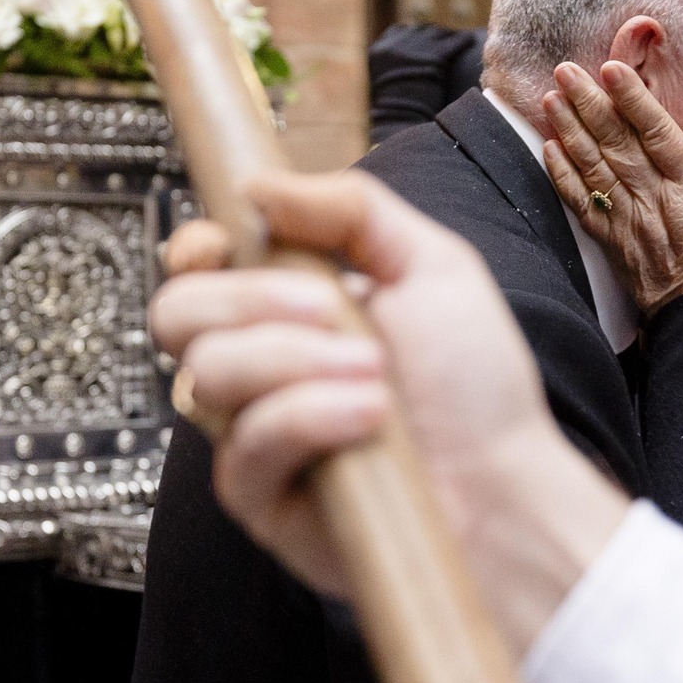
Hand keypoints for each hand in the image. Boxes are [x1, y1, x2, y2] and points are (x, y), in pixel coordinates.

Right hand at [150, 170, 627, 652]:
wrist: (506, 485)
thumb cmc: (478, 388)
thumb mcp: (435, 266)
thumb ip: (353, 209)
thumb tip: (259, 185)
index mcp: (296, 306)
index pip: (200, 269)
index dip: (195, 250)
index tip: (222, 243)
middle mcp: (266, 366)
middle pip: (177, 314)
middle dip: (253, 301)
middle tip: (334, 313)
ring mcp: (256, 431)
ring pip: (207, 375)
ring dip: (297, 362)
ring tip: (376, 378)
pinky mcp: (260, 497)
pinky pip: (243, 444)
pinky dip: (309, 419)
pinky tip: (367, 422)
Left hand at [541, 60, 682, 315]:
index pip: (658, 134)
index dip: (632, 100)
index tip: (611, 69)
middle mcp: (656, 200)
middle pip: (616, 144)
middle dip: (589, 104)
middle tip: (565, 70)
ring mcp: (630, 222)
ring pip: (594, 167)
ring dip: (569, 130)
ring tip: (550, 98)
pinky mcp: (613, 242)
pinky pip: (583, 204)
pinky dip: (563, 176)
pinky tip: (549, 148)